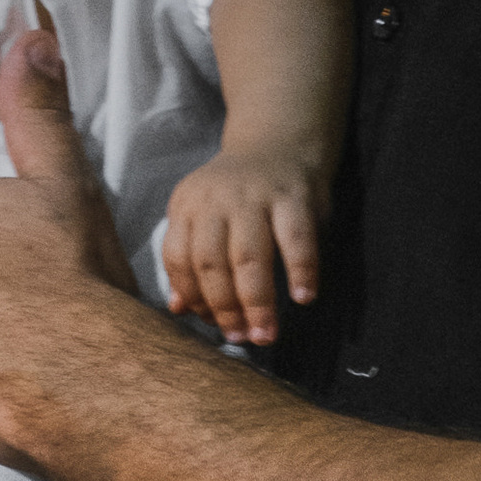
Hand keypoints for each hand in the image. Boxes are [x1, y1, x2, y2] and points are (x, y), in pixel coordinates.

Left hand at [162, 148, 326, 347]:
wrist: (277, 142)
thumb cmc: (236, 196)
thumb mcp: (202, 217)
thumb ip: (189, 260)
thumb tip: (178, 309)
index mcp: (187, 206)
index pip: (179, 259)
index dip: (193, 297)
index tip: (212, 325)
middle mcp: (216, 200)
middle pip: (212, 262)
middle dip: (225, 308)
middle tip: (241, 338)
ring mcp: (255, 196)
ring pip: (250, 256)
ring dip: (257, 301)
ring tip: (266, 334)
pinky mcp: (294, 196)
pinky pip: (297, 240)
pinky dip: (301, 271)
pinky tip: (302, 298)